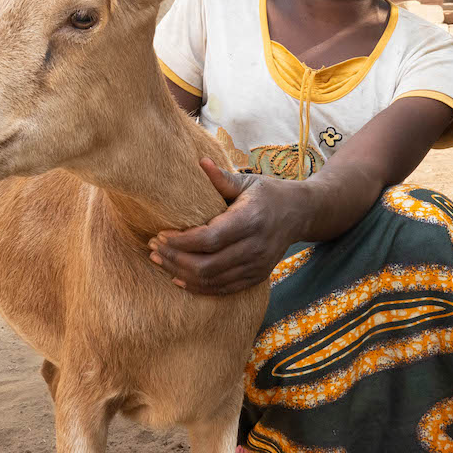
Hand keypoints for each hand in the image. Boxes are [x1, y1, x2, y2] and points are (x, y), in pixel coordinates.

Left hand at [147, 159, 308, 295]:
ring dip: (181, 273)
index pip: (209, 239)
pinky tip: (178, 278)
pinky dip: (198, 287)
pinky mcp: (256, 277)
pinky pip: (222, 289)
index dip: (181, 241)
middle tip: (153, 248)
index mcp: (250, 220)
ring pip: (211, 280)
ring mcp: (257, 266)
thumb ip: (222, 178)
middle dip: (175, 259)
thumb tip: (199, 162)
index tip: (160, 234)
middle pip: (207, 264)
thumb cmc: (268, 194)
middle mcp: (255, 247)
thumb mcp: (248, 181)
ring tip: (159, 260)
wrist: (299, 214)